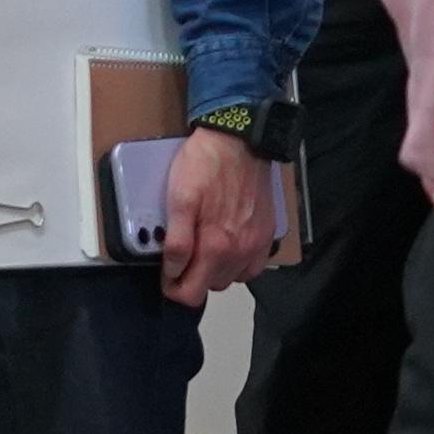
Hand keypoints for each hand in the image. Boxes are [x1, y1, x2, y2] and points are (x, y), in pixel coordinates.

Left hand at [155, 127, 279, 304]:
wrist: (239, 140)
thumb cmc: (205, 165)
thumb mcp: (178, 200)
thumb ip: (176, 242)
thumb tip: (173, 272)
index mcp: (215, 247)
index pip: (190, 294)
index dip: (173, 287)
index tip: (166, 273)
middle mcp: (239, 252)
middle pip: (210, 288)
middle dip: (192, 277)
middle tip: (182, 254)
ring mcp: (256, 245)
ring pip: (230, 278)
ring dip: (214, 271)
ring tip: (203, 247)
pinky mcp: (266, 234)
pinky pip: (252, 267)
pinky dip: (238, 264)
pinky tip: (227, 247)